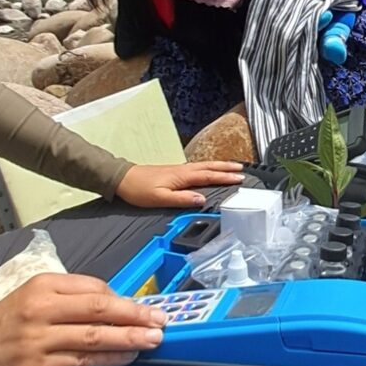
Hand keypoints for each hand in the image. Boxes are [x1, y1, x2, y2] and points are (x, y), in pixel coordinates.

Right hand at [0, 272, 166, 365]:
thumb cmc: (9, 322)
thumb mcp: (34, 296)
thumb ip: (70, 296)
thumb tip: (114, 302)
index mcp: (44, 286)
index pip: (92, 288)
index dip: (123, 298)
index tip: (145, 306)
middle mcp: (43, 309)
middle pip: (98, 308)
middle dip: (134, 314)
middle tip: (160, 320)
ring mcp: (41, 339)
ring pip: (93, 336)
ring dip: (128, 338)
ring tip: (152, 340)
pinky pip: (82, 361)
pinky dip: (108, 358)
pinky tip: (126, 357)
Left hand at [116, 160, 243, 208]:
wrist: (123, 179)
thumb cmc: (139, 189)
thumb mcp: (159, 198)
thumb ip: (181, 199)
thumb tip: (202, 200)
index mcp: (182, 176)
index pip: (208, 176)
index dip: (225, 177)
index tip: (239, 178)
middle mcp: (182, 170)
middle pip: (209, 167)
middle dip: (226, 168)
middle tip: (242, 169)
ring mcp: (178, 169)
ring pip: (204, 166)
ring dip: (219, 166)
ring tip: (231, 167)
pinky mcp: (174, 171)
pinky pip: (197, 168)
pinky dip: (208, 168)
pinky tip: (208, 170)